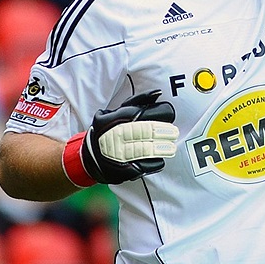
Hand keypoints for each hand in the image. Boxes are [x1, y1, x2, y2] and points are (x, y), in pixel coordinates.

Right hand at [62, 90, 178, 185]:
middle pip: (147, 131)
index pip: (145, 114)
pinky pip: (144, 167)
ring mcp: (119, 153)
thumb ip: (139, 101)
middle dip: (164, 132)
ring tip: (171, 148)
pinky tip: (160, 160)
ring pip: (146, 150)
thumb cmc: (109, 128)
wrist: (90, 156)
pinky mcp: (122, 170)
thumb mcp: (119, 111)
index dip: (161, 114)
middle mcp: (118, 134)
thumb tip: (158, 93)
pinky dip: (155, 163)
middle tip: (174, 133)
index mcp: (119, 118)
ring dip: (162, 148)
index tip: (170, 115)